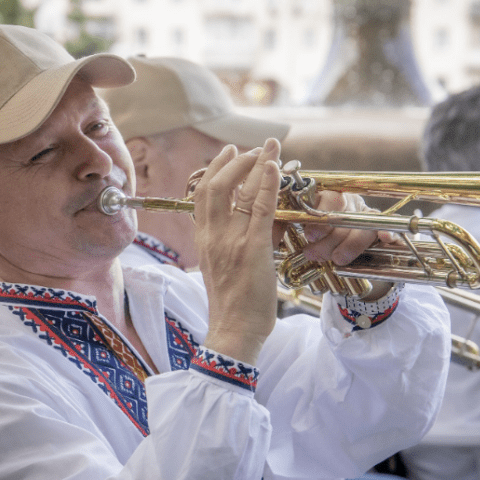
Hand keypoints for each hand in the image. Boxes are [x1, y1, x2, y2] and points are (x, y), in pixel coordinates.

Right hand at [194, 138, 281, 364]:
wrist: (234, 331)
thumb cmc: (233, 304)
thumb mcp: (222, 266)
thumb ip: (229, 241)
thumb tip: (251, 222)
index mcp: (204, 239)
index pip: (203, 194)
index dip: (216, 169)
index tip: (230, 154)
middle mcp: (213, 236)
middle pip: (215, 185)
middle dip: (234, 160)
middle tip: (251, 148)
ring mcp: (232, 241)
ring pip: (240, 192)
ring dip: (256, 164)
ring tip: (269, 149)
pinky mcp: (253, 249)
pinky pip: (261, 208)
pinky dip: (269, 184)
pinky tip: (276, 167)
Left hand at [299, 191, 401, 300]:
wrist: (343, 260)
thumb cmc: (318, 243)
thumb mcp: (305, 233)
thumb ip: (293, 226)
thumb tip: (273, 223)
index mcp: (327, 197)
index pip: (326, 197)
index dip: (318, 215)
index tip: (309, 234)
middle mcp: (348, 203)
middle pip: (343, 212)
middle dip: (329, 235)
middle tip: (314, 252)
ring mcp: (366, 215)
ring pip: (362, 224)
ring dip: (350, 243)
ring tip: (336, 259)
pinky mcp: (382, 228)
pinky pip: (387, 227)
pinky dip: (387, 233)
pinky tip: (385, 239)